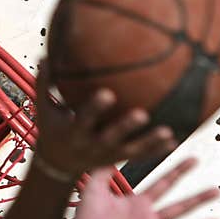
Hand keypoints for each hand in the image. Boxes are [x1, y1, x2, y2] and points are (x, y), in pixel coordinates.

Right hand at [32, 60, 176, 180]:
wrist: (58, 164)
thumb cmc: (53, 128)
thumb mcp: (45, 110)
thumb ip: (45, 84)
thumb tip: (44, 54)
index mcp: (74, 131)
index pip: (84, 119)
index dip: (95, 108)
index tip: (107, 93)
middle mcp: (92, 145)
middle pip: (111, 137)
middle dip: (126, 127)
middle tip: (143, 113)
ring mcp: (107, 155)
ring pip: (131, 150)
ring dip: (149, 142)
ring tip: (167, 131)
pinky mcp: (117, 159)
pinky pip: (140, 156)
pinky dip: (156, 150)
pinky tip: (175, 141)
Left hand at [47, 159, 219, 218]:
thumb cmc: (84, 216)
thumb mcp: (95, 186)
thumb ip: (104, 166)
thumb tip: (109, 139)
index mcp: (139, 202)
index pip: (164, 183)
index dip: (179, 171)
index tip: (195, 157)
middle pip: (178, 206)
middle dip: (198, 198)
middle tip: (218, 190)